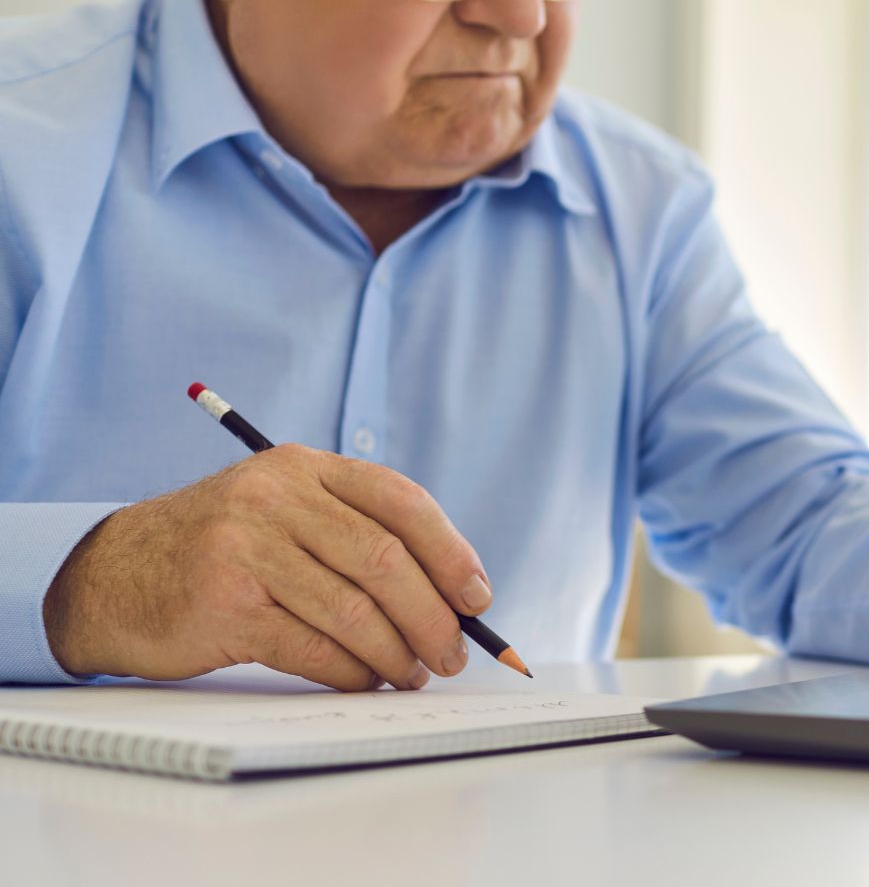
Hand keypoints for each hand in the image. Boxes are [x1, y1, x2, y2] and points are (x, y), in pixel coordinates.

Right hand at [43, 445, 490, 691]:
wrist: (111, 577)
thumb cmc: (220, 552)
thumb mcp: (282, 513)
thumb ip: (354, 533)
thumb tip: (450, 594)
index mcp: (303, 467)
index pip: (401, 502)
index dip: (451, 553)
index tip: (477, 598)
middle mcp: (276, 498)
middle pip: (386, 561)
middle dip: (433, 616)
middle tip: (452, 654)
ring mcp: (246, 548)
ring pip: (354, 610)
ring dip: (396, 652)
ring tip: (412, 674)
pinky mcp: (225, 603)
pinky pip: (313, 647)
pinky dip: (351, 672)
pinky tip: (366, 681)